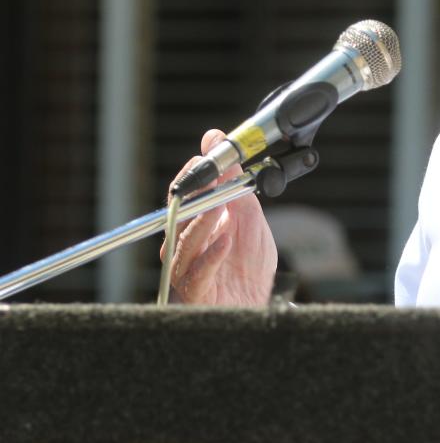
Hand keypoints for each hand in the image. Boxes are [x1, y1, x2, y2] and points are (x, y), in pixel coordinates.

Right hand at [162, 129, 277, 305]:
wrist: (256, 304)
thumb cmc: (247, 265)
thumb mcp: (247, 215)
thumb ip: (232, 180)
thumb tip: (215, 138)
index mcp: (196, 226)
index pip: (184, 196)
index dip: (192, 177)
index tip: (204, 159)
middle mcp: (185, 246)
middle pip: (179, 217)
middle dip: (193, 197)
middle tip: (208, 178)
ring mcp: (187, 270)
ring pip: (184, 243)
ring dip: (201, 223)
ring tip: (218, 206)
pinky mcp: (196, 292)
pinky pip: (198, 273)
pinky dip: (211, 257)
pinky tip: (225, 242)